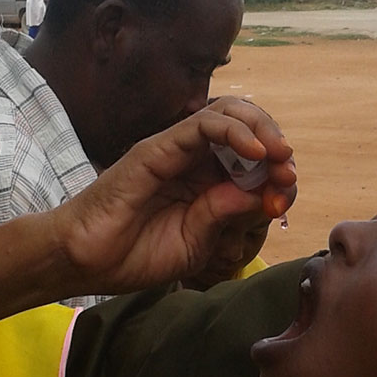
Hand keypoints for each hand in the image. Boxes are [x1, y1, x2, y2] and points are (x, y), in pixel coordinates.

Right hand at [51, 99, 295, 296]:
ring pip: (229, 114)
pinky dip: (235, 131)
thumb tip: (263, 193)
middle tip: (288, 173)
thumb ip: (228, 217)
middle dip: (275, 146)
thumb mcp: (199, 244)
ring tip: (277, 157)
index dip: (276, 175)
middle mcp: (194, 160)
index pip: (253, 162)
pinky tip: (255, 153)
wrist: (89, 262)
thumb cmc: (136, 255)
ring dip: (262, 131)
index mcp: (206, 183)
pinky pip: (203, 125)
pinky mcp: (159, 148)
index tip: (284, 200)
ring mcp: (176, 150)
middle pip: (247, 129)